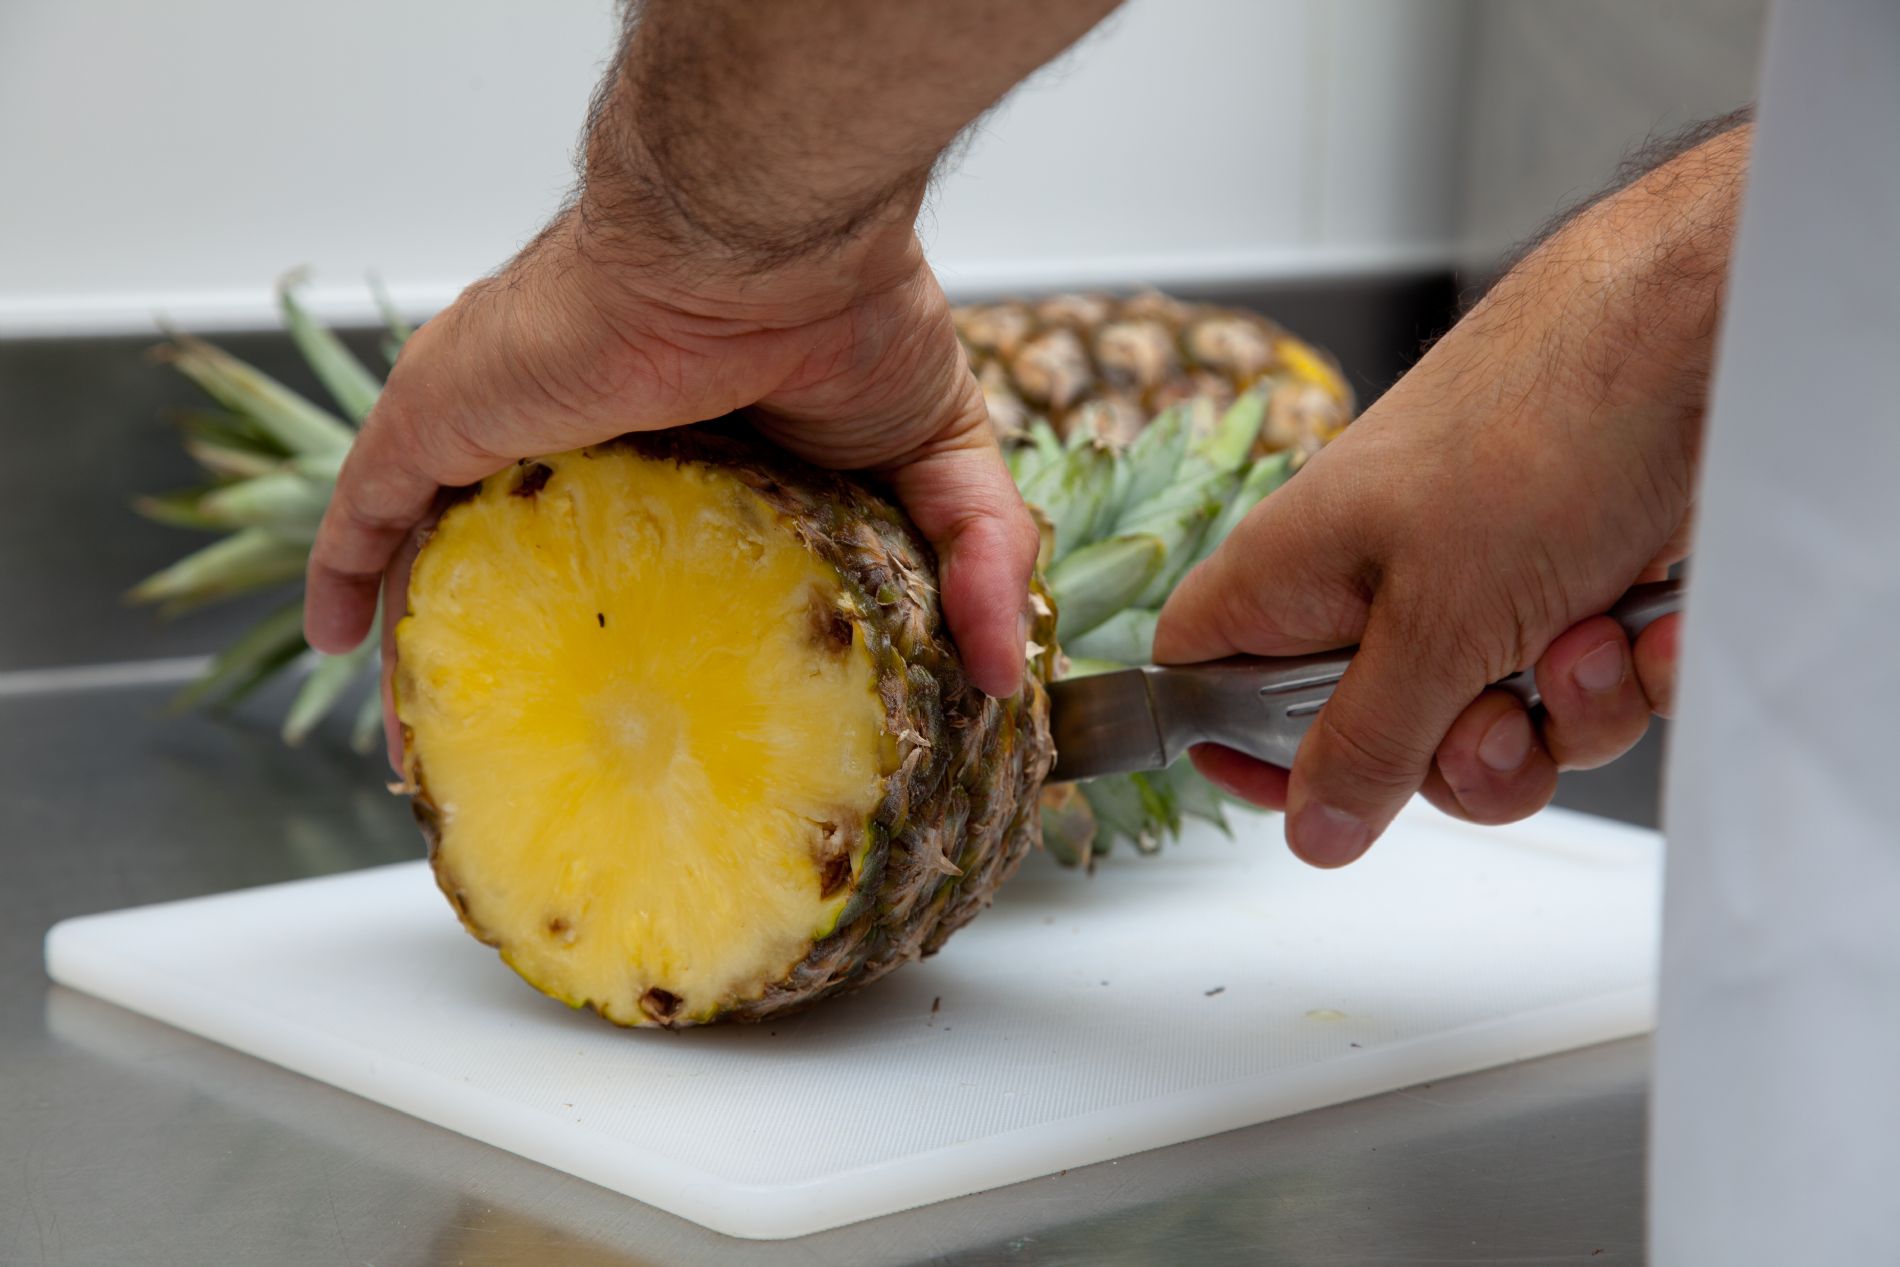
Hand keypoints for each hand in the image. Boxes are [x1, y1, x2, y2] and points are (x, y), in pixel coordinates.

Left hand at [305, 205, 1036, 762]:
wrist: (759, 240)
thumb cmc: (847, 311)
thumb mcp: (943, 455)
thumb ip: (982, 557)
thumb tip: (1015, 670)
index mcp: (696, 466)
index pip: (640, 576)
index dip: (631, 656)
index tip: (635, 739)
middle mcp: (591, 456)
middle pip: (532, 582)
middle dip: (524, 668)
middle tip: (525, 761)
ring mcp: (512, 439)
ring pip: (447, 567)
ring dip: (438, 656)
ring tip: (433, 755)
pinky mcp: (443, 424)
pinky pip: (370, 517)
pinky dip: (348, 579)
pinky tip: (342, 644)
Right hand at [1155, 125, 1748, 866]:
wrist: (1702, 332)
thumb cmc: (1543, 427)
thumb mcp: (1437, 623)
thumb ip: (1367, 742)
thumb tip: (1310, 829)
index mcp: (1296, 571)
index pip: (1204, 672)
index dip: (1239, 745)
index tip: (1312, 791)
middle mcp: (1375, 581)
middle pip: (1374, 737)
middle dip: (1459, 756)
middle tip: (1496, 715)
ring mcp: (1475, 584)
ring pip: (1492, 724)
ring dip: (1561, 711)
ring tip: (1591, 635)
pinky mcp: (1568, 586)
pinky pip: (1576, 688)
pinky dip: (1625, 671)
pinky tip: (1650, 622)